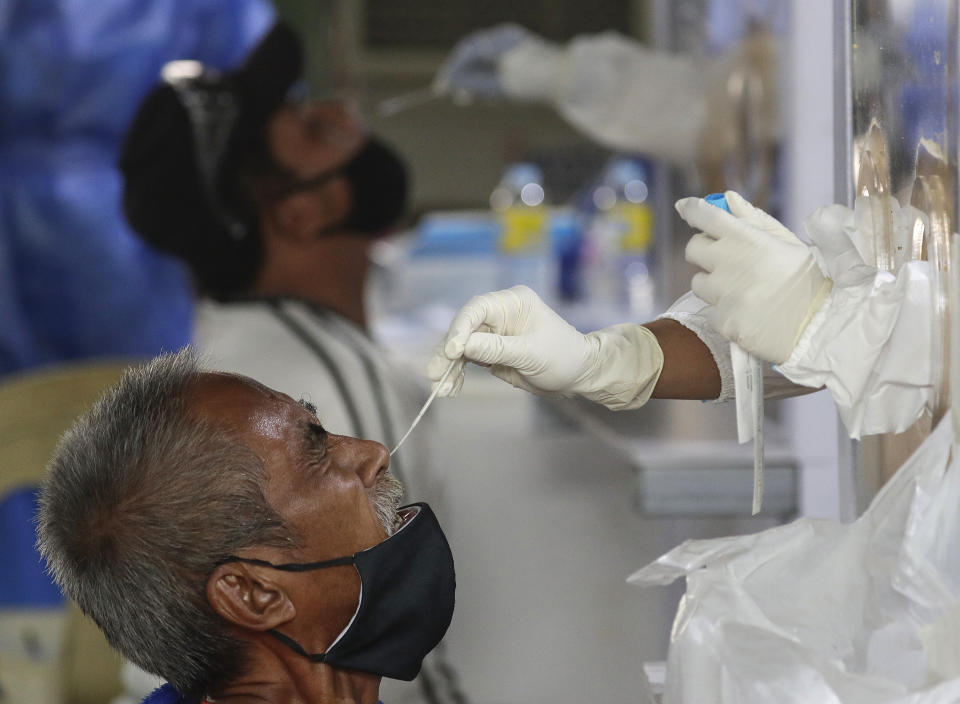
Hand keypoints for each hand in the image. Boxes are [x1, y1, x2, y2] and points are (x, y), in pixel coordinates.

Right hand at [426, 285, 663, 410]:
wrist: (578, 375)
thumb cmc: (563, 357)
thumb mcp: (531, 353)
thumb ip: (497, 348)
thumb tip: (464, 346)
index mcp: (512, 302)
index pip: (476, 309)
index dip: (460, 329)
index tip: (452, 351)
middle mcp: (498, 314)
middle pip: (463, 329)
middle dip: (448, 352)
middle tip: (435, 373)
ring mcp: (492, 333)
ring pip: (460, 347)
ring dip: (448, 367)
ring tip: (442, 388)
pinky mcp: (489, 352)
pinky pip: (466, 361)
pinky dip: (457, 374)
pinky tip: (450, 389)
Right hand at [433, 24, 531, 98]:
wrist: (572, 84)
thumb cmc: (536, 83)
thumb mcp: (500, 85)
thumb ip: (474, 83)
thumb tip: (452, 83)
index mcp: (502, 38)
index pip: (468, 50)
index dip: (452, 70)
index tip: (442, 88)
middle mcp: (508, 40)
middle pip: (476, 57)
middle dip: (463, 77)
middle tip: (452, 95)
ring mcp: (517, 49)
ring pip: (487, 65)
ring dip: (475, 82)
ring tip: (467, 98)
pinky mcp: (524, 62)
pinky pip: (500, 71)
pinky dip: (490, 84)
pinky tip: (486, 98)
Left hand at [676, 191, 832, 363]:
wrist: (820, 325)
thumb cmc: (806, 279)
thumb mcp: (787, 242)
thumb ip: (754, 219)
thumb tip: (727, 198)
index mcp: (746, 239)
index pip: (705, 215)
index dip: (693, 210)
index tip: (686, 208)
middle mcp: (729, 263)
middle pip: (693, 249)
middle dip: (705, 252)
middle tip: (726, 260)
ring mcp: (723, 293)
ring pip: (698, 282)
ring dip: (713, 285)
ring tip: (744, 291)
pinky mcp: (722, 320)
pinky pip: (710, 311)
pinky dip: (724, 312)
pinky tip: (747, 313)